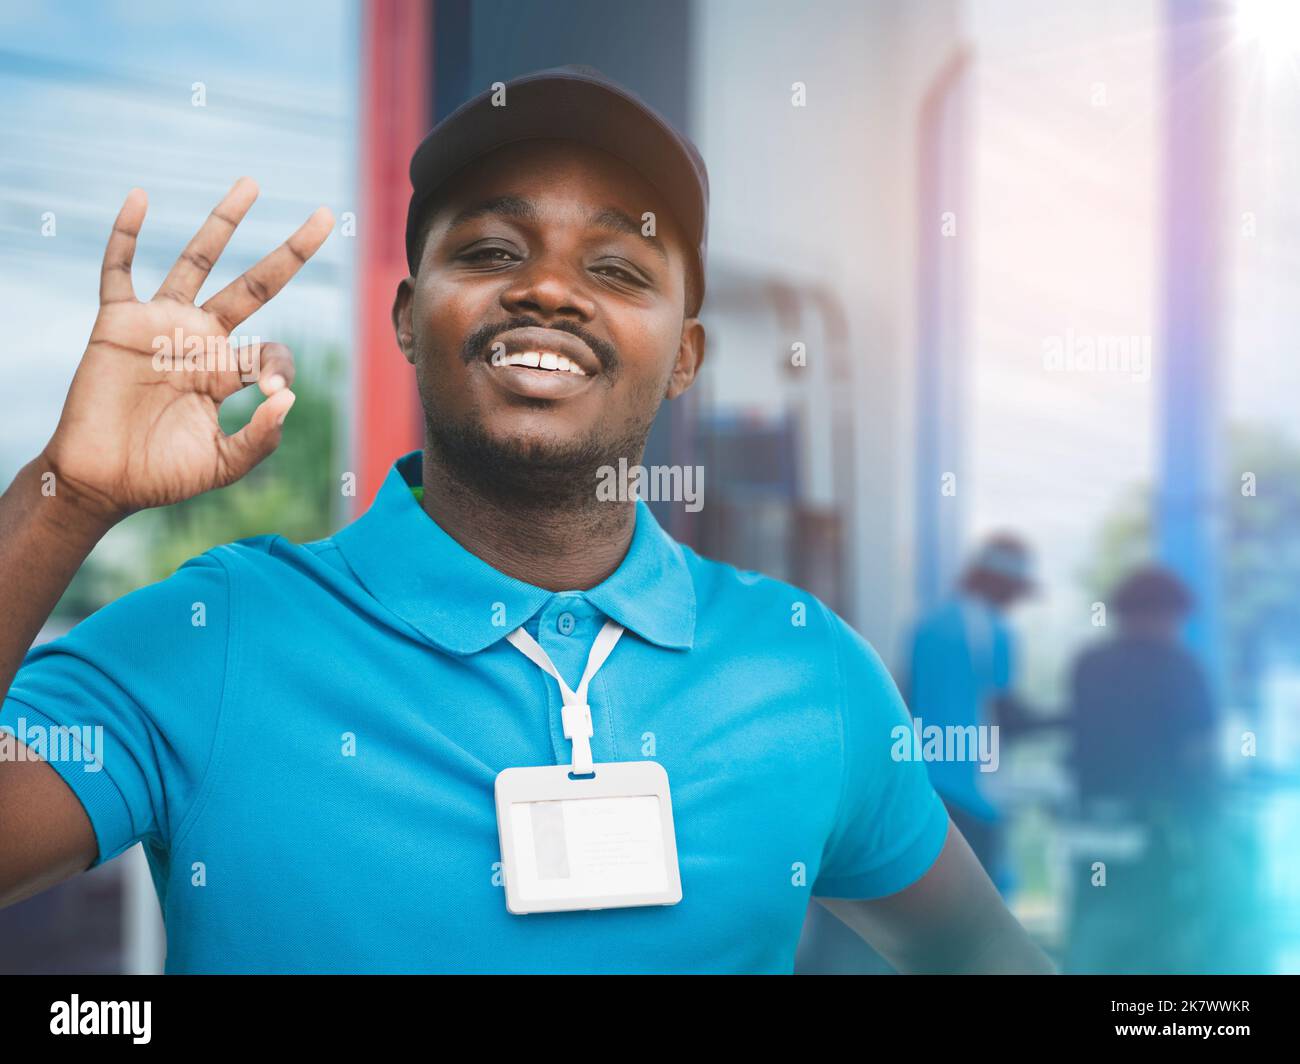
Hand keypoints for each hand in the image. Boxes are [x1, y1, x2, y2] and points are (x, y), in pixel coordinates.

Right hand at [41, 178, 333, 525]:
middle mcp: (199, 340)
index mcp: (226, 371)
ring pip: (196, 261)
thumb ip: (262, 437)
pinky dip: (125, 234)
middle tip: (322, 217)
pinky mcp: (119, 323)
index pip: (272, 350)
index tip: (270, 390)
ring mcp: (161, 326)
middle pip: (252, 285)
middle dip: (288, 252)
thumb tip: (290, 396)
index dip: (280, 364)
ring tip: (251, 184)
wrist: (101, 481)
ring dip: (223, 222)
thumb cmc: (161, 474)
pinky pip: (119, 269)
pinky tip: (139, 196)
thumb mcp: (224, 464)